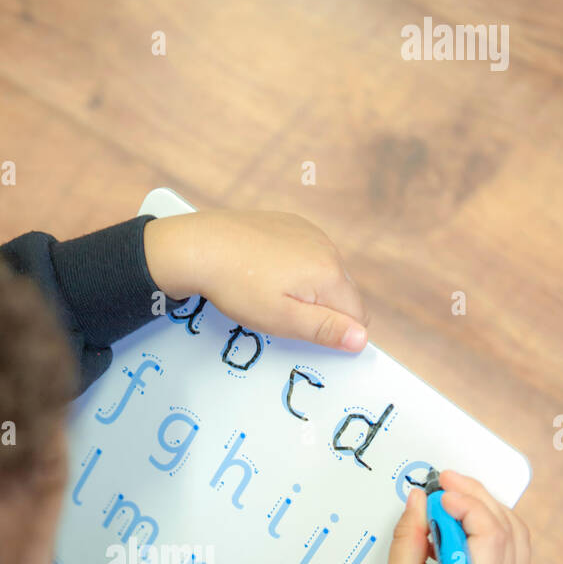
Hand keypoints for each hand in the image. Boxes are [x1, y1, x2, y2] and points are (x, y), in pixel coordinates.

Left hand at [143, 209, 368, 351]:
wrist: (201, 246)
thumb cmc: (239, 287)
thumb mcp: (282, 319)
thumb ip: (325, 329)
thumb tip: (362, 339)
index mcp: (330, 274)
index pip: (358, 317)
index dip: (334, 332)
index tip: (303, 331)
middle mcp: (328, 248)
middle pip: (344, 294)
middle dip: (322, 310)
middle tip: (282, 313)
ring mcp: (310, 232)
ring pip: (327, 274)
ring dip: (309, 289)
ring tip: (270, 292)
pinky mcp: (292, 223)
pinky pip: (309, 253)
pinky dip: (296, 267)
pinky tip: (267, 271)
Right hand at [362, 471, 530, 563]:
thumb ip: (409, 536)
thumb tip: (417, 499)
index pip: (489, 531)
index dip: (465, 503)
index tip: (437, 492)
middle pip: (506, 526)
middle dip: (475, 496)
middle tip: (445, 480)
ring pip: (515, 534)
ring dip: (487, 508)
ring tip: (456, 495)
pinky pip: (513, 549)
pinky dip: (493, 526)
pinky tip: (465, 521)